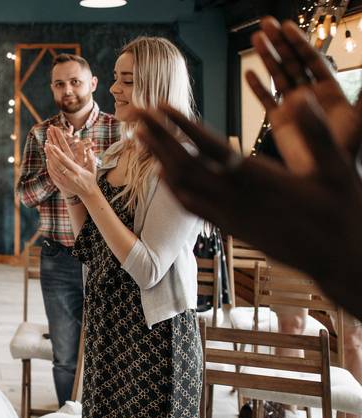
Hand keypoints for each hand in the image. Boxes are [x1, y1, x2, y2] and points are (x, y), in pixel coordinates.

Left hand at [46, 126, 98, 198]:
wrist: (87, 193)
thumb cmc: (91, 178)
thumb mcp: (93, 168)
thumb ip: (90, 158)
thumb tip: (88, 148)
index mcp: (77, 171)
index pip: (65, 160)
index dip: (58, 153)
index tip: (53, 145)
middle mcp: (69, 176)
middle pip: (57, 164)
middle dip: (51, 154)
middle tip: (47, 144)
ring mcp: (64, 181)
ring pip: (53, 169)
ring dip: (49, 158)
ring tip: (46, 149)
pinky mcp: (61, 184)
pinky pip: (52, 174)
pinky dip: (49, 166)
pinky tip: (47, 159)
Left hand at [134, 100, 361, 318]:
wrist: (336, 259)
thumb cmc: (342, 211)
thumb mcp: (335, 168)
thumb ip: (316, 132)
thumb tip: (300, 98)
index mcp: (258, 178)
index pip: (209, 148)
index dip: (181, 127)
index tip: (159, 108)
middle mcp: (236, 198)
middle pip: (184, 164)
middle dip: (158, 137)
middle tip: (136, 113)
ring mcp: (229, 216)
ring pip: (182, 186)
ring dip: (158, 159)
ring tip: (139, 136)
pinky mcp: (230, 228)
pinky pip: (192, 206)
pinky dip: (173, 187)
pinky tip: (161, 174)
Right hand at [247, 17, 361, 169]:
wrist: (324, 179)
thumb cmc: (342, 152)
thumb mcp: (356, 119)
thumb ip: (361, 98)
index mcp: (331, 91)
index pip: (313, 61)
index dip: (300, 43)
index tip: (287, 27)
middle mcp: (311, 95)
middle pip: (293, 63)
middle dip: (279, 43)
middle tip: (265, 24)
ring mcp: (294, 108)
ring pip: (278, 76)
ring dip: (267, 58)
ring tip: (255, 38)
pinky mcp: (279, 123)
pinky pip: (266, 101)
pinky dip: (258, 88)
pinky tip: (249, 73)